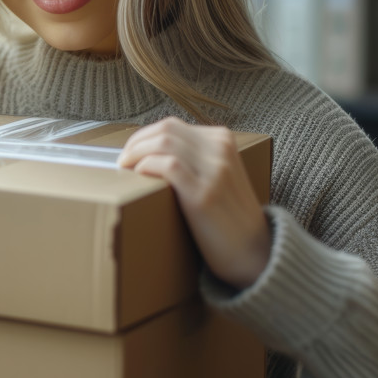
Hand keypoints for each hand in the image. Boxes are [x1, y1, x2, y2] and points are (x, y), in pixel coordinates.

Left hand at [117, 117, 270, 289]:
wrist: (255, 252)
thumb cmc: (229, 216)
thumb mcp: (220, 174)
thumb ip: (197, 157)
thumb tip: (152, 152)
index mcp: (223, 140)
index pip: (172, 125)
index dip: (143, 136)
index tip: (130, 152)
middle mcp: (221, 149)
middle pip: (165, 129)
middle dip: (136, 143)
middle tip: (122, 161)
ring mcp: (214, 170)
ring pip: (163, 142)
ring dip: (136, 153)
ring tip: (126, 169)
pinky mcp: (204, 194)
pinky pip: (168, 166)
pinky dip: (147, 167)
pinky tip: (140, 177)